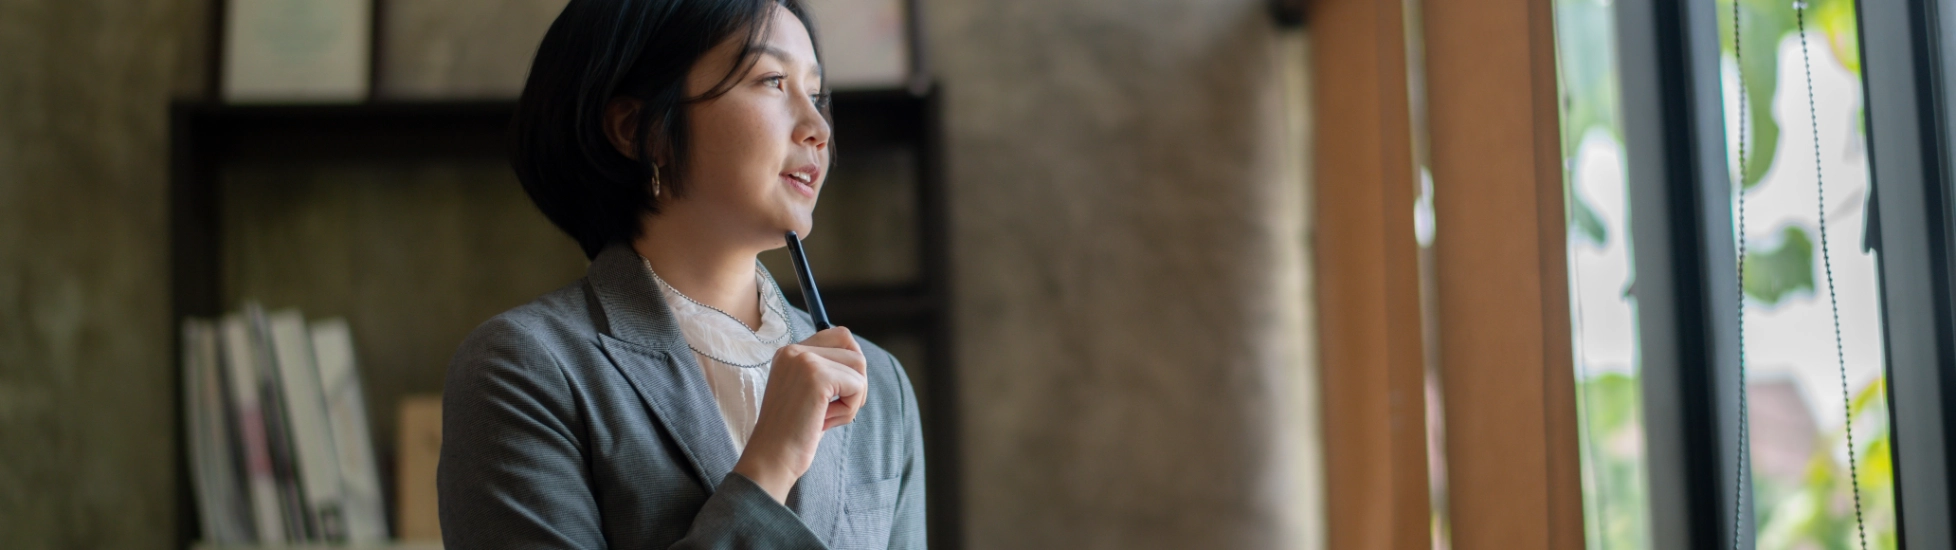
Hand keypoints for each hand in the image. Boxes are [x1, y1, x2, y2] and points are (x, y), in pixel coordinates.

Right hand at [732, 327, 867, 502]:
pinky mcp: (817, 377)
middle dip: (855, 380)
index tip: (831, 396)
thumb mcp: (807, 393)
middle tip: (834, 406)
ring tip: (825, 416)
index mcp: (789, 352)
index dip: (848, 366)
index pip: (839, 335)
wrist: (771, 458)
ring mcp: (805, 360)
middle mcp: (795, 350)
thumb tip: (858, 360)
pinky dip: (849, 410)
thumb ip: (826, 371)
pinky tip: (824, 422)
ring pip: (859, 366)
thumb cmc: (792, 433)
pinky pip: (858, 386)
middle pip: (853, 348)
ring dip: (852, 398)